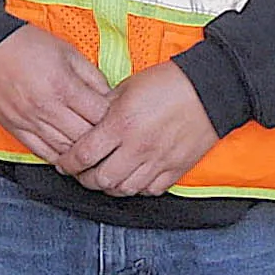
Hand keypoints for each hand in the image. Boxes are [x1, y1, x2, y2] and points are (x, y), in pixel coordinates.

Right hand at [0, 25, 116, 165]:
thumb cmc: (25, 45)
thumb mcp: (67, 51)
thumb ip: (91, 75)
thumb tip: (108, 96)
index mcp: (63, 86)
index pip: (100, 115)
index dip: (113, 117)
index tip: (117, 115)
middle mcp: (46, 108)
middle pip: (85, 137)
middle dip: (100, 138)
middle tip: (108, 135)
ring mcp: (28, 121)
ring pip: (64, 149)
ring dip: (80, 151)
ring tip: (91, 148)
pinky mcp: (14, 128)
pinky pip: (41, 152)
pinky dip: (57, 156)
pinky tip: (67, 154)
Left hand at [60, 65, 223, 197]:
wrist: (211, 89)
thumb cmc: (169, 83)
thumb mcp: (126, 88)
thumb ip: (103, 107)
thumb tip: (86, 122)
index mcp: (121, 125)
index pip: (83, 156)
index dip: (67, 164)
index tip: (63, 164)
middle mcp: (138, 147)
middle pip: (101, 179)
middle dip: (84, 179)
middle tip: (81, 173)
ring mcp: (159, 161)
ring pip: (124, 189)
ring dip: (110, 186)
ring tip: (105, 177)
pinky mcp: (177, 168)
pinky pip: (151, 190)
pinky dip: (137, 188)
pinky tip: (132, 178)